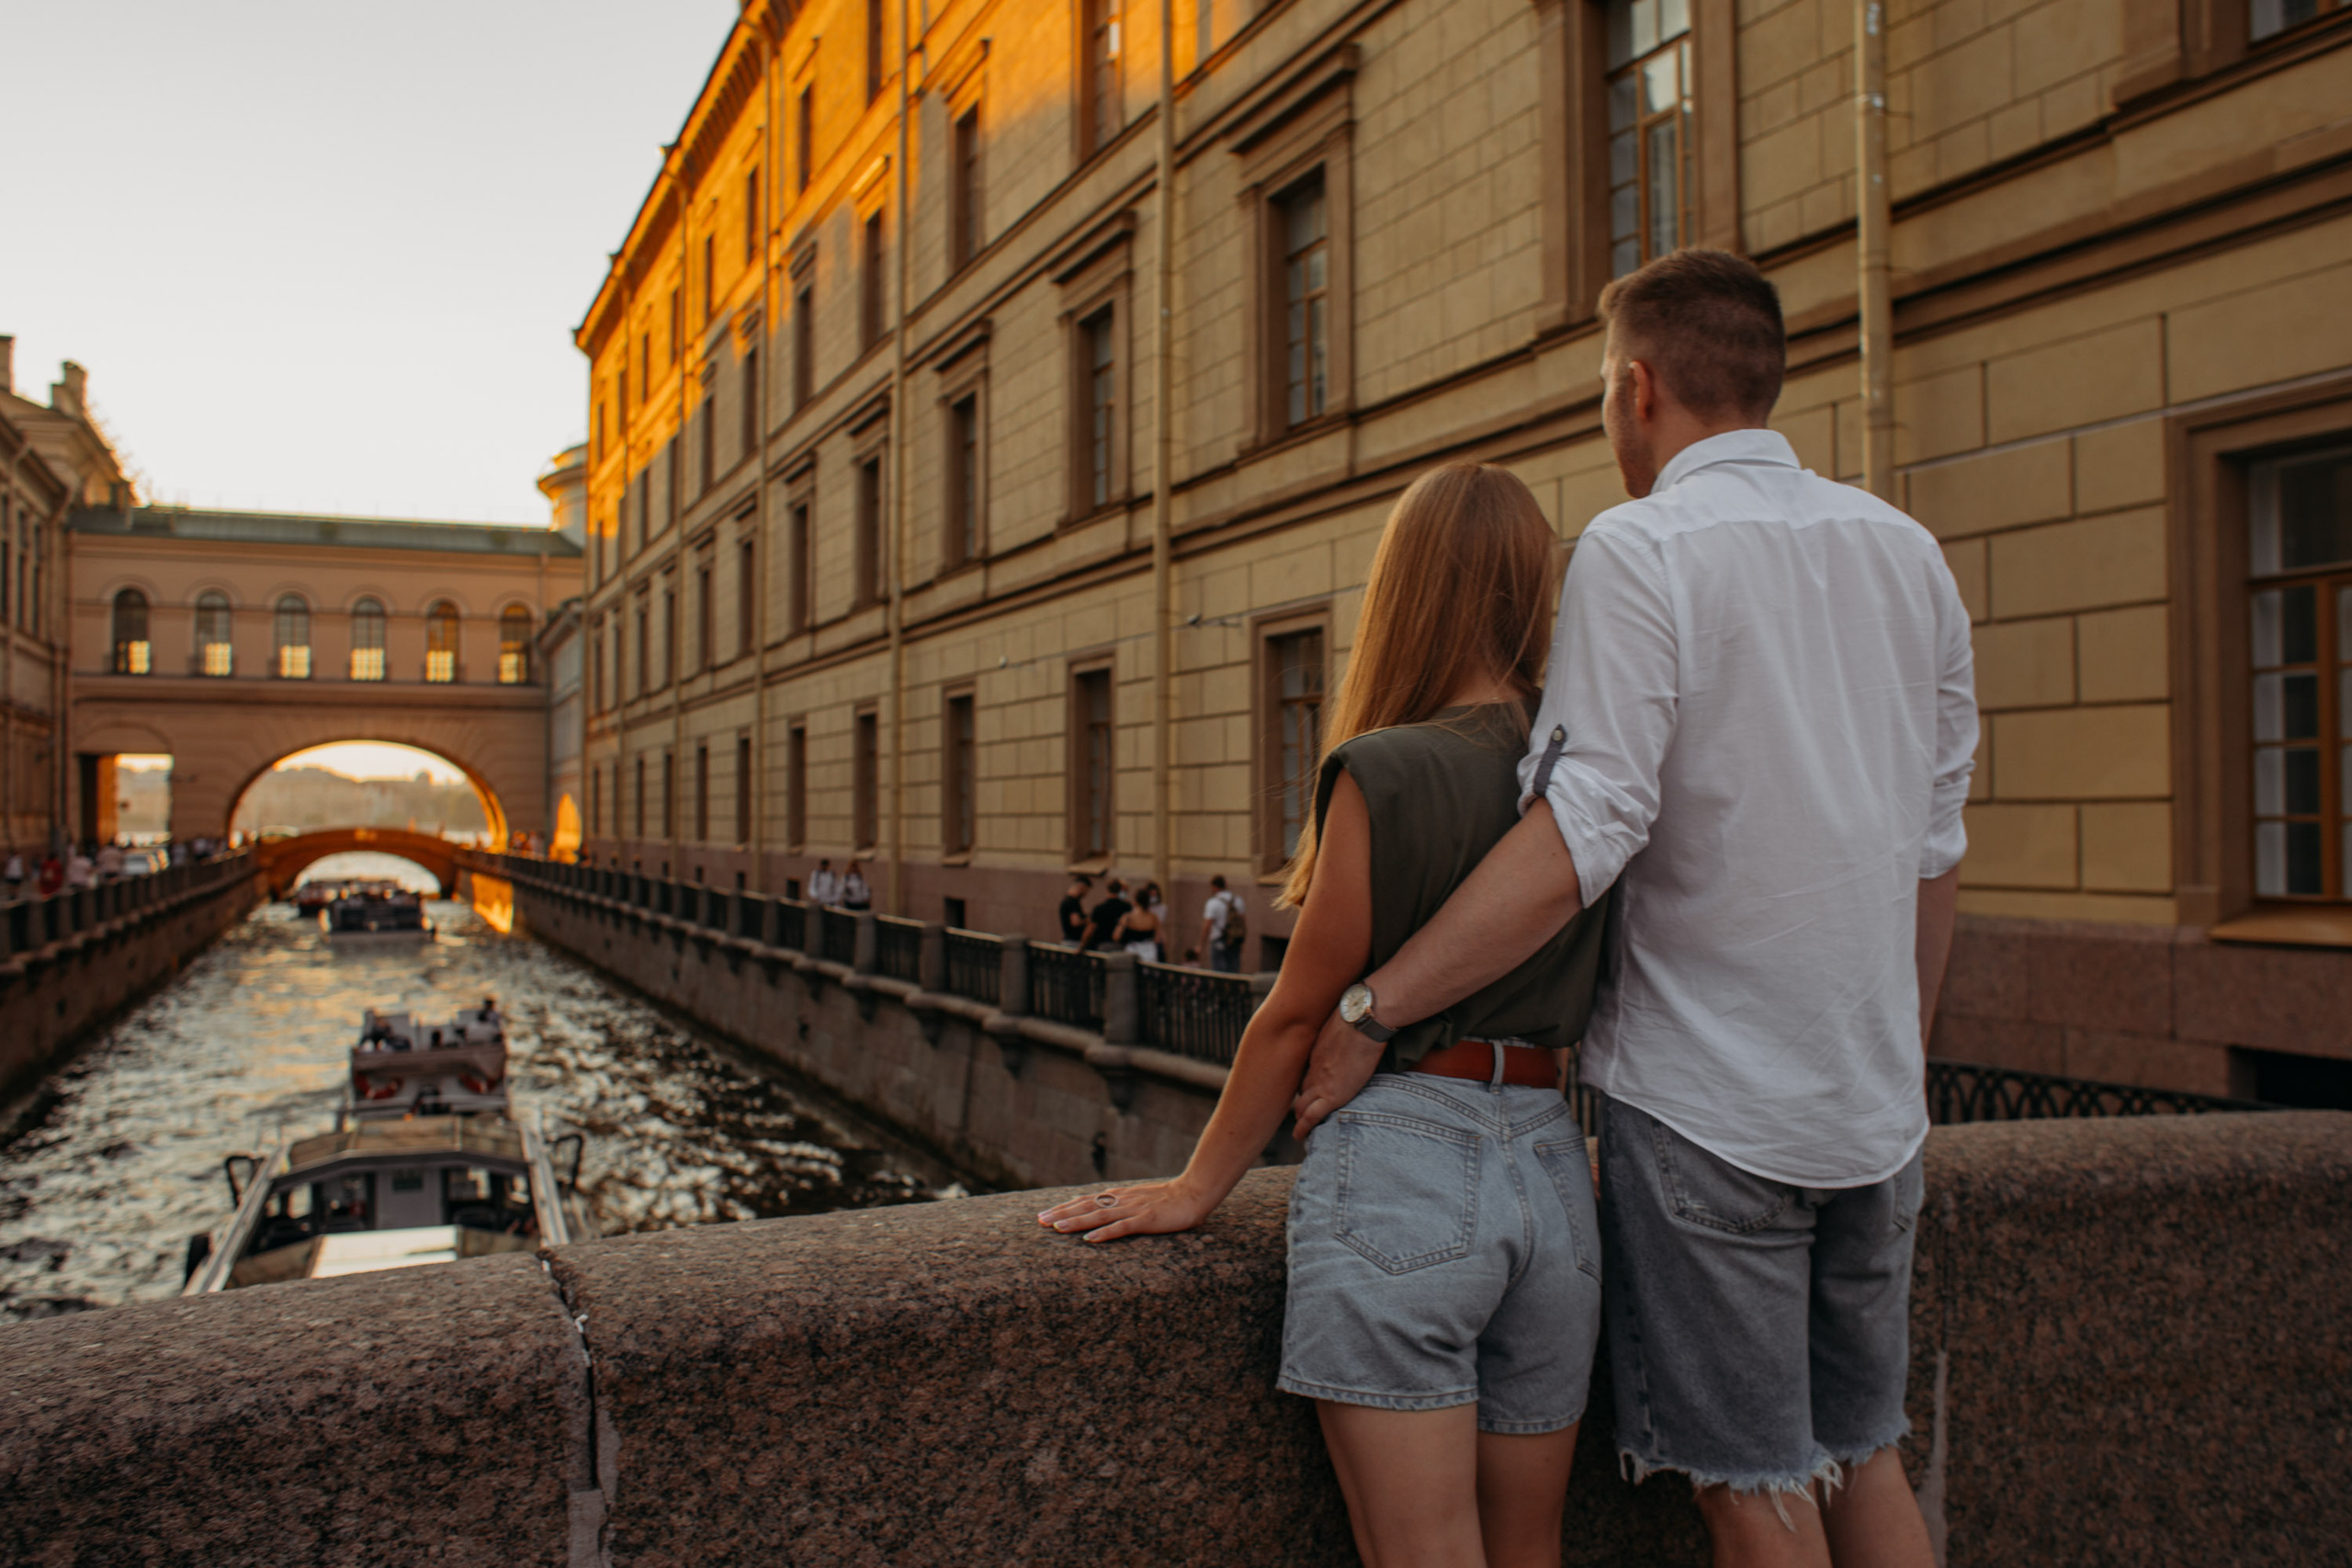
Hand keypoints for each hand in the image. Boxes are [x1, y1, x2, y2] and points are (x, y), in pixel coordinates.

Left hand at [1036, 1178, 1215, 1242]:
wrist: (1194, 1192)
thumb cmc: (1170, 1199)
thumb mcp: (1141, 1199)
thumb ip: (1124, 1205)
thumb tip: (1104, 1213)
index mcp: (1120, 1196)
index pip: (1086, 1200)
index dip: (1065, 1207)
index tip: (1045, 1214)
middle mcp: (1122, 1201)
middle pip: (1086, 1206)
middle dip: (1062, 1213)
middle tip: (1040, 1220)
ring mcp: (1133, 1209)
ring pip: (1099, 1216)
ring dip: (1076, 1222)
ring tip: (1056, 1228)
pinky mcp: (1146, 1220)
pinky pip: (1122, 1227)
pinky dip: (1104, 1233)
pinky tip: (1089, 1239)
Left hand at [1291, 1012, 1385, 1138]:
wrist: (1362, 1022)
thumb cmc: (1358, 1018)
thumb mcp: (1343, 1027)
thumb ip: (1342, 1037)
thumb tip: (1355, 1033)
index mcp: (1317, 1054)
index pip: (1307, 1076)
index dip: (1307, 1087)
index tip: (1309, 1093)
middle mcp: (1313, 1070)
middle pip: (1301, 1092)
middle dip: (1300, 1105)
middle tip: (1301, 1115)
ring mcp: (1321, 1083)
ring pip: (1302, 1106)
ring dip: (1300, 1118)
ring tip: (1301, 1130)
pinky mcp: (1332, 1095)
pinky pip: (1312, 1116)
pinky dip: (1304, 1128)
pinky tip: (1300, 1136)